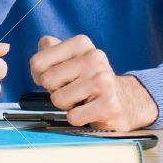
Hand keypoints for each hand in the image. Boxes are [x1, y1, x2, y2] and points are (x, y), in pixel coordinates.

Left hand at [29, 35, 157, 129]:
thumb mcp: (69, 59)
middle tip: (73, 89)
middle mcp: (94, 58)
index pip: (37, 63)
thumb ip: (49, 49)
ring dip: (66, 105)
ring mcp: (104, 81)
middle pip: (47, 81)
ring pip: (58, 99)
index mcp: (81, 43)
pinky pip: (73, 117)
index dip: (40, 75)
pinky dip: (77, 118)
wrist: (125, 101)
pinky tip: (90, 111)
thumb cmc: (87, 80)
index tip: (58, 77)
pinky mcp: (110, 105)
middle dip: (54, 90)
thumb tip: (42, 47)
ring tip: (82, 99)